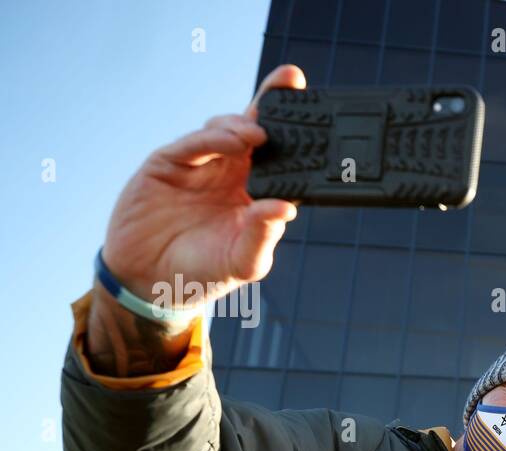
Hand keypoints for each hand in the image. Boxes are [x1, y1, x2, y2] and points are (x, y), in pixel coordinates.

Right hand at [99, 64, 304, 304]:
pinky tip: (230, 140)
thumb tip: (286, 208)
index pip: (285, 156)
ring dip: (243, 125)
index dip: (300, 131)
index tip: (319, 110)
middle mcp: (233, 172)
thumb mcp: (242, 261)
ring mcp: (201, 165)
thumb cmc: (204, 272)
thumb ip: (262, 235)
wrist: (149, 281)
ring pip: (226, 130)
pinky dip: (211, 137)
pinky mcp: (169, 164)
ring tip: (258, 134)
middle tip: (292, 78)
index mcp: (257, 192)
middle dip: (274, 101)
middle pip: (257, 128)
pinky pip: (192, 144)